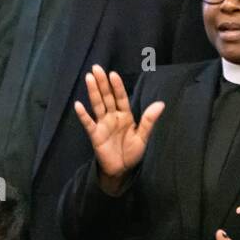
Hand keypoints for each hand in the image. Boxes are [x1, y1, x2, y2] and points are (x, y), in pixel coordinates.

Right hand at [73, 65, 163, 193]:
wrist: (121, 170)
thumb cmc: (131, 153)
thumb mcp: (143, 137)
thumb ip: (149, 120)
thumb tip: (161, 103)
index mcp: (125, 116)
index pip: (121, 97)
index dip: (117, 86)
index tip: (113, 74)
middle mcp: (113, 117)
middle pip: (107, 97)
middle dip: (102, 83)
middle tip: (96, 68)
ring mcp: (103, 125)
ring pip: (97, 105)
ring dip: (93, 92)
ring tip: (88, 78)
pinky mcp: (95, 135)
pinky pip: (88, 123)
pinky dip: (83, 115)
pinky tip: (78, 105)